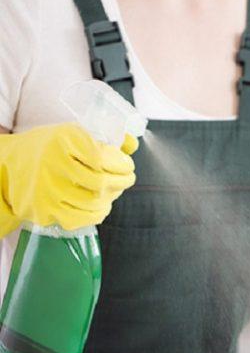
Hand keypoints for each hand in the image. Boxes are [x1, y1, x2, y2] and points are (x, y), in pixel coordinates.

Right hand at [0, 123, 136, 234]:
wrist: (7, 167)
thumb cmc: (47, 149)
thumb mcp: (71, 135)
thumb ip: (105, 138)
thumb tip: (133, 144)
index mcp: (63, 140)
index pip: (104, 157)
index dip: (122, 164)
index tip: (128, 165)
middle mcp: (54, 164)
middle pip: (101, 181)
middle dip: (123, 181)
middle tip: (128, 179)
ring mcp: (48, 189)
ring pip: (94, 202)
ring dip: (112, 198)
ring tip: (115, 191)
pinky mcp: (44, 210)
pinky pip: (80, 218)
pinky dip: (97, 213)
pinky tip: (101, 206)